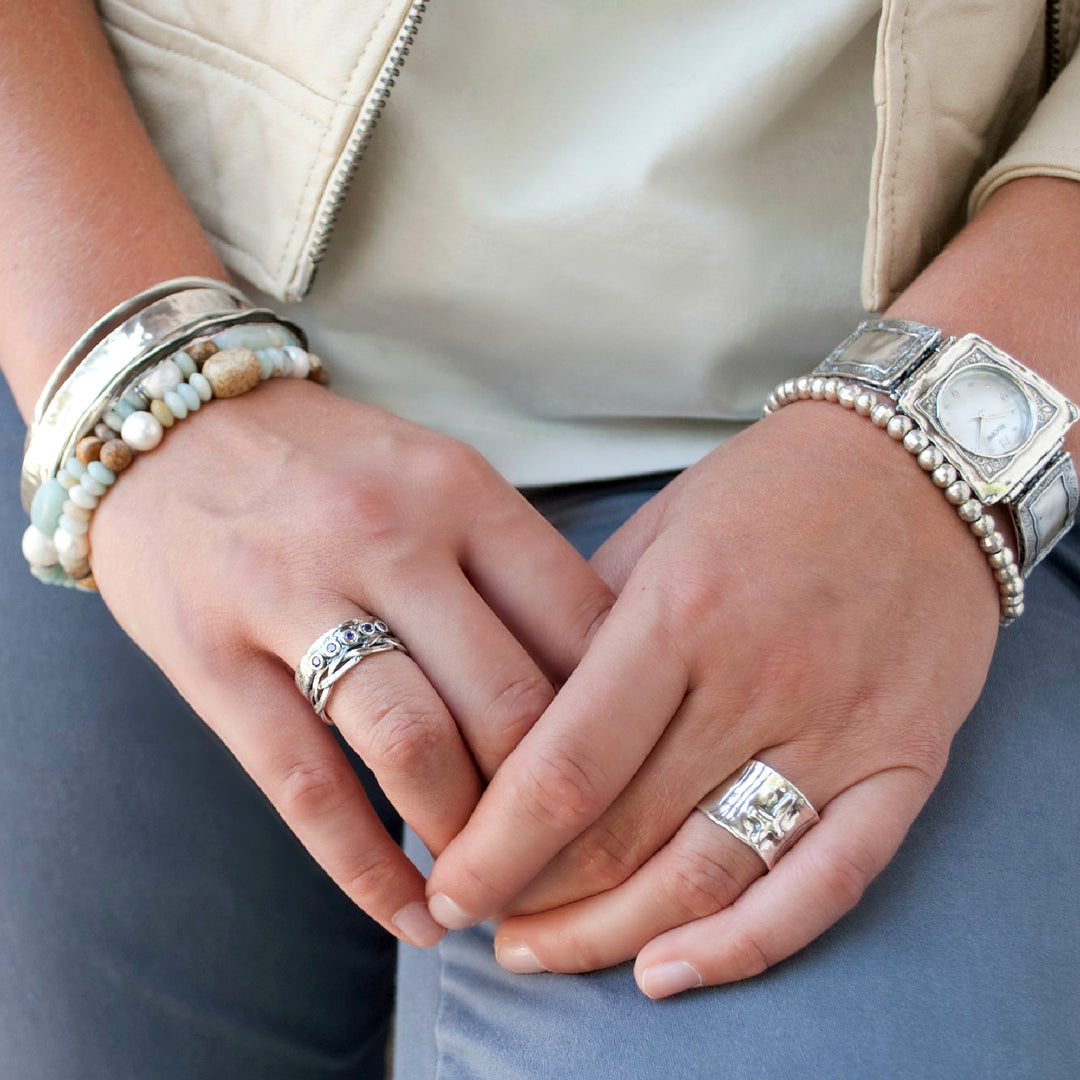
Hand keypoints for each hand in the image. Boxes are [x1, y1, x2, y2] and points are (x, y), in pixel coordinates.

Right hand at [89, 377, 613, 946]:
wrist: (167, 423)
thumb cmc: (328, 466)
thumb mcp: (434, 479)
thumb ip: (508, 569)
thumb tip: (593, 691)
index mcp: (461, 490)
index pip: (579, 625)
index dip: (618, 721)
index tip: (626, 782)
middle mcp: (388, 534)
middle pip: (508, 699)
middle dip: (552, 803)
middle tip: (571, 856)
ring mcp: (294, 592)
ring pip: (413, 746)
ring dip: (465, 838)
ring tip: (491, 884)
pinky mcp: (211, 654)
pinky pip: (305, 787)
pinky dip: (368, 871)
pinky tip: (411, 913)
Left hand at [423, 401, 997, 991]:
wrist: (919, 468)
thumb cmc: (771, 489)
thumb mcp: (658, 524)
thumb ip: (585, 622)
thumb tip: (514, 718)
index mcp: (683, 610)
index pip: (569, 764)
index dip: (497, 845)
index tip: (451, 885)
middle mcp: (760, 678)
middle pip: (627, 831)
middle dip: (538, 894)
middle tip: (484, 917)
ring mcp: (839, 730)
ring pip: (711, 872)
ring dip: (614, 932)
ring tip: (548, 951)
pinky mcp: (903, 763)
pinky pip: (827, 882)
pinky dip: (746, 946)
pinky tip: (668, 972)